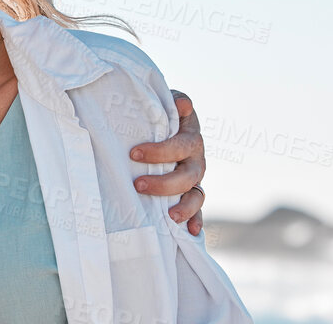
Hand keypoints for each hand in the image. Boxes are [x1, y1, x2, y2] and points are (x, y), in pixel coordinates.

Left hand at [130, 91, 205, 234]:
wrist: (162, 122)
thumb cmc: (160, 113)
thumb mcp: (166, 103)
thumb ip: (174, 101)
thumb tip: (184, 104)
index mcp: (190, 137)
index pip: (180, 146)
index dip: (160, 151)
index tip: (134, 154)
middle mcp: (196, 160)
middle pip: (188, 175)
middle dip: (164, 183)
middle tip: (138, 184)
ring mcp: (195, 178)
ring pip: (196, 195)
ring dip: (184, 206)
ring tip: (170, 216)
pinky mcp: (190, 192)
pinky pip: (198, 209)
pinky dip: (196, 220)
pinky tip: (191, 232)